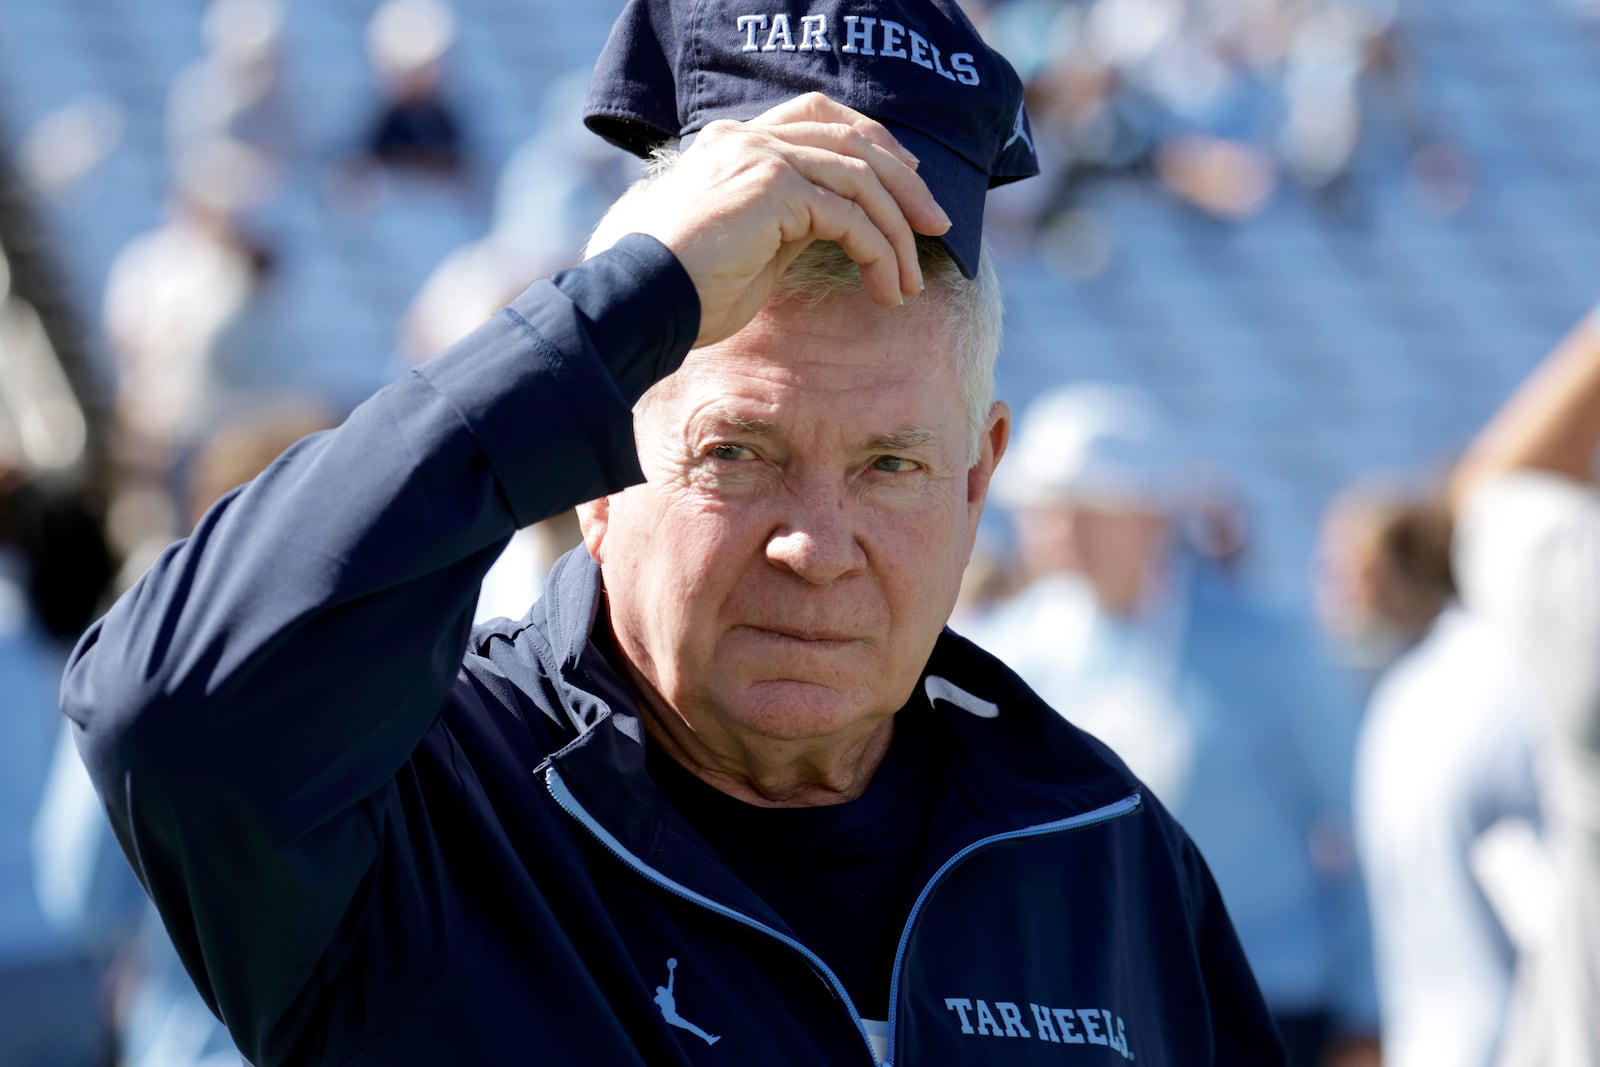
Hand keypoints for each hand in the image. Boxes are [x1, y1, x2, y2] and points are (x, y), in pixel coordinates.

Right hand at [586, 93, 951, 347]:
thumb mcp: (753, 247)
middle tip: (938, 226)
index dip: (873, 141)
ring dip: (897, 232)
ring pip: (860, 180)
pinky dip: (878, 253)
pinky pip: (850, 216)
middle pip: (853, 141)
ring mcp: (761, 157)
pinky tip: (885, 289)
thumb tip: (845, 228)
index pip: (819, 116)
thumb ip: (794, 221)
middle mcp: (748, 137)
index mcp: (736, 141)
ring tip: (910, 282)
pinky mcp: (773, 188)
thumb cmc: (688, 291)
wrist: (643, 303)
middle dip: (905, 185)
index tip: (908, 179)